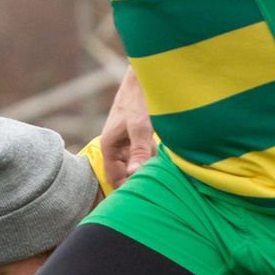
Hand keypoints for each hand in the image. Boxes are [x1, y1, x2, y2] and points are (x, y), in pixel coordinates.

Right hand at [97, 68, 154, 183]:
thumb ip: (139, 151)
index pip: (113, 177)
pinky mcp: (136, 134)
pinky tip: (165, 156)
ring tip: (163, 171)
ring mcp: (126, 140)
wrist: (146, 76)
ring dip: (148, 166)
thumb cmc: (140, 99)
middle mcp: (115, 145)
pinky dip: (153, 156)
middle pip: (124, 171)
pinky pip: (143, 152)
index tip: (140, 198)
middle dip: (138, 178)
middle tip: (156, 186)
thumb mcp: (141, 127)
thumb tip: (134, 173)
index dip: (125, 189)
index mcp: (108, 145)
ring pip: (135, 162)